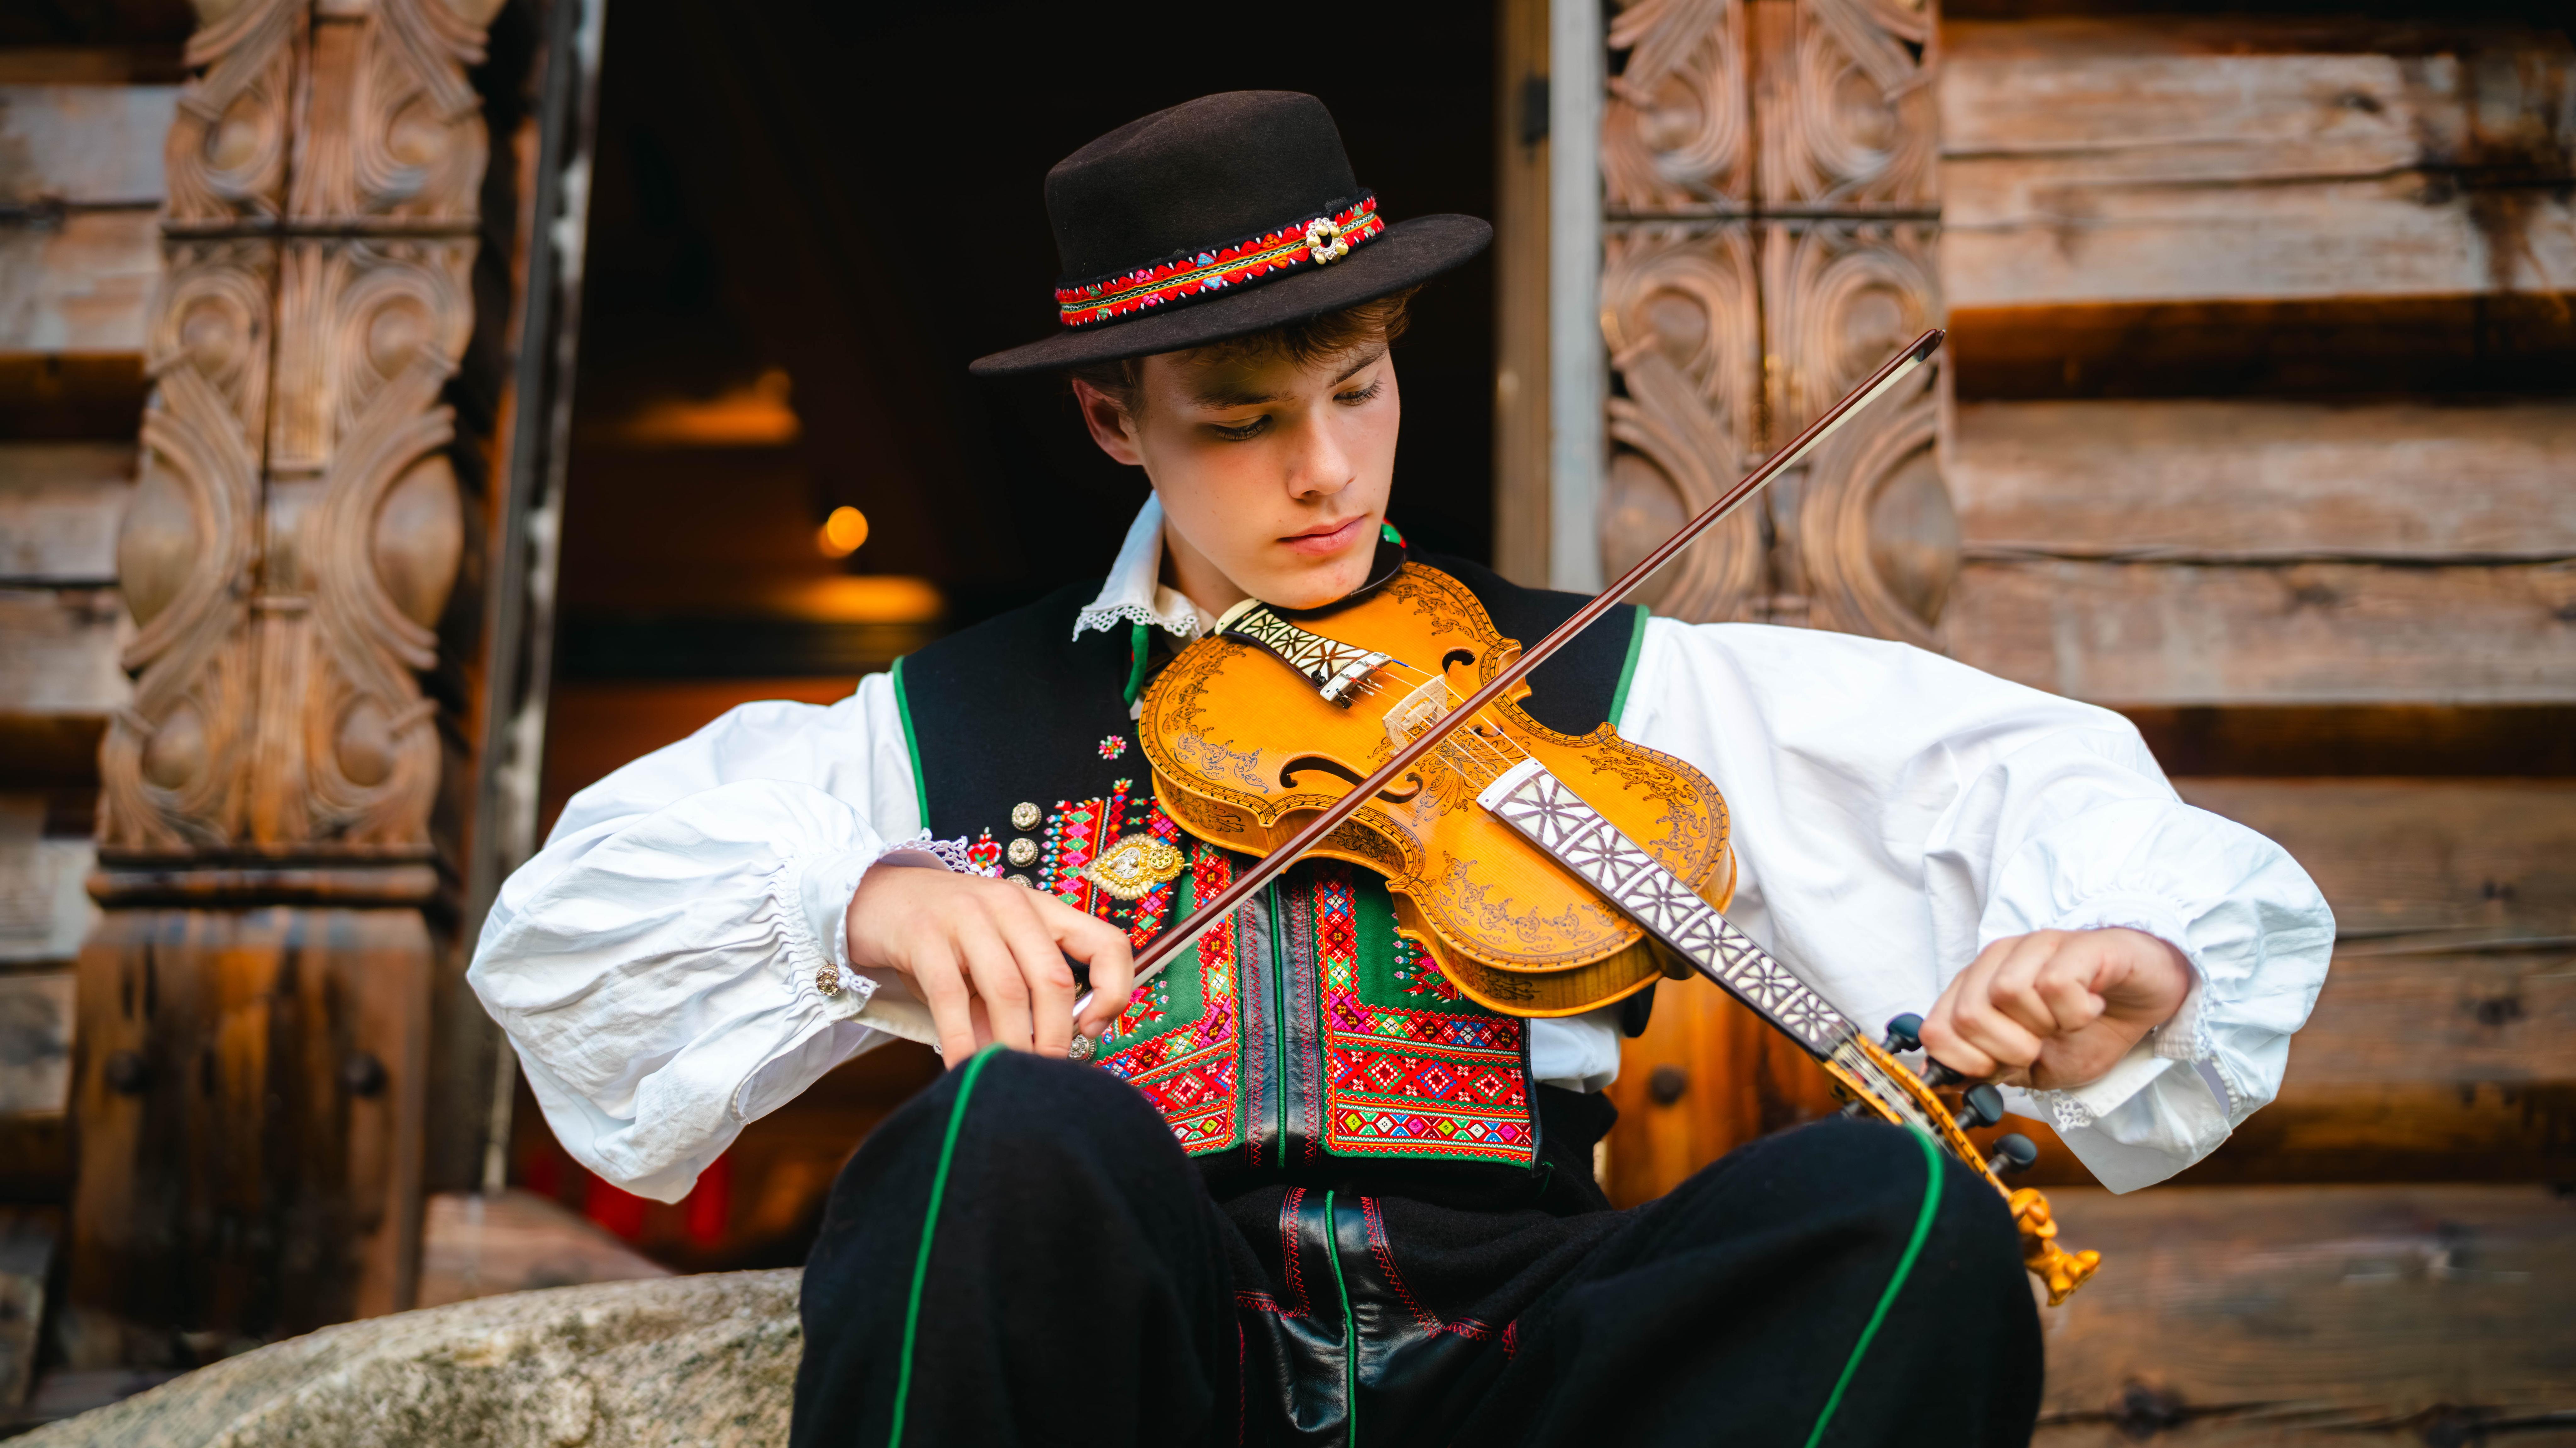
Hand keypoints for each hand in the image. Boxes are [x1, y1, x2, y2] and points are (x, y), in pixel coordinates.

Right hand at [846, 867, 1135, 1065]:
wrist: (877, 898)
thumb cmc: (948, 937)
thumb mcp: (995, 956)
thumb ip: (1020, 1000)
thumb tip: (1040, 1060)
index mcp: (1042, 909)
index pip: (1107, 943)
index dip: (1114, 990)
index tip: (1093, 1029)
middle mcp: (1010, 904)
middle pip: (1052, 978)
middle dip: (1054, 1035)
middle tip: (1047, 1071)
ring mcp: (966, 916)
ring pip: (1007, 989)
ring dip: (1013, 1043)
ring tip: (1010, 1075)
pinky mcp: (924, 934)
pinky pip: (951, 997)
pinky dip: (962, 1040)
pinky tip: (964, 1068)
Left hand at [1918, 927, 2190, 1090]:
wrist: (2146, 1001)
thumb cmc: (2088, 1030)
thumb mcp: (2034, 1066)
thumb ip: (1988, 1069)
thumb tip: (1940, 1082)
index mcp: (1977, 988)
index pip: (1936, 1030)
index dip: (1968, 1063)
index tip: (2005, 1068)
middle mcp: (1997, 960)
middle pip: (1969, 1014)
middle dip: (2008, 1049)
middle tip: (2042, 1044)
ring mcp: (2035, 945)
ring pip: (2007, 993)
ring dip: (2044, 1026)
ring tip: (2068, 1021)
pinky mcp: (2077, 943)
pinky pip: (2055, 984)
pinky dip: (2076, 1012)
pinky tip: (2092, 1007)